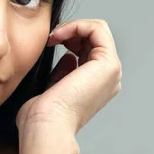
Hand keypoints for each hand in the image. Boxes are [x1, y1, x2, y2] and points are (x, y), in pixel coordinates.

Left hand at [16, 19, 121, 135]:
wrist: (46, 127)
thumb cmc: (41, 116)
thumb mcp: (52, 88)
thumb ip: (62, 73)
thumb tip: (69, 58)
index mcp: (96, 86)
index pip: (89, 48)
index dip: (69, 38)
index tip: (48, 43)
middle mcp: (108, 79)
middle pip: (95, 37)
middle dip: (71, 30)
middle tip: (50, 38)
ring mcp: (111, 71)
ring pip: (98, 29)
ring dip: (72, 26)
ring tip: (53, 36)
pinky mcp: (108, 64)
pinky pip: (98, 28)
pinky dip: (76, 25)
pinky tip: (58, 36)